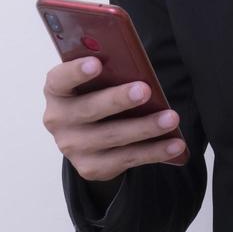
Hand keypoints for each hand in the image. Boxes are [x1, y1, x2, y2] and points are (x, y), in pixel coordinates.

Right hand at [42, 57, 186, 181]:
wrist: (88, 134)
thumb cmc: (97, 93)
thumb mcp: (95, 79)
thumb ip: (107, 70)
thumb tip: (136, 65)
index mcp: (57, 90)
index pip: (60, 79)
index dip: (76, 71)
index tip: (96, 63)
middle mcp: (58, 120)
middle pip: (90, 109)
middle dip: (119, 100)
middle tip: (145, 90)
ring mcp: (73, 147)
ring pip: (112, 137)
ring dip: (145, 127)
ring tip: (171, 118)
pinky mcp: (90, 168)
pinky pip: (126, 159)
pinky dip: (154, 151)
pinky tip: (175, 144)